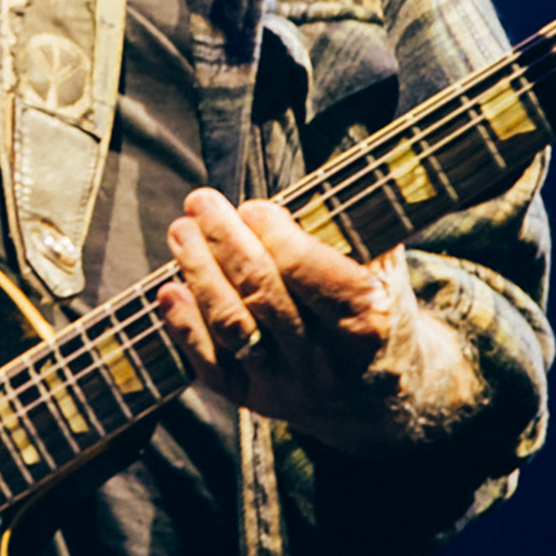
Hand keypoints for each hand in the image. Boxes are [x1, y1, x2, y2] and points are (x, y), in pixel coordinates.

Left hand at [159, 189, 481, 456]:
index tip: (252, 205)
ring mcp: (287, 387)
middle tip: (200, 202)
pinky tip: (168, 291)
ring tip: (179, 231)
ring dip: (198, 273)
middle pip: (263, 292)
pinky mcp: (255, 403)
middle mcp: (326, 361)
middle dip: (223, 241)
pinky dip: (185, 327)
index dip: (274, 235)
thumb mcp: (387, 267)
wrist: (380, 396)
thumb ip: (361, 223)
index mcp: (366, 320)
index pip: (309, 272)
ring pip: (232, 326)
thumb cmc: (378, 309)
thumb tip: (339, 152)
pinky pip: (212, 364)